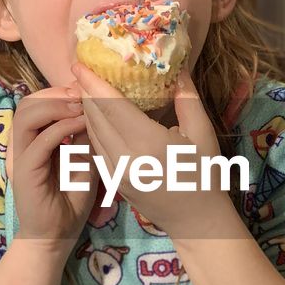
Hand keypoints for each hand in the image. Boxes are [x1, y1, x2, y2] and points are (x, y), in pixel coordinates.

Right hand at [7, 86, 99, 248]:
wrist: (57, 236)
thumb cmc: (71, 201)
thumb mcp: (84, 161)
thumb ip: (84, 137)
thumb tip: (92, 109)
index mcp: (32, 141)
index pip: (35, 105)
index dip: (57, 92)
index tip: (83, 92)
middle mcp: (22, 146)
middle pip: (26, 104)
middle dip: (54, 93)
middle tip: (81, 95)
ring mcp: (20, 158)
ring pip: (25, 116)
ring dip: (55, 106)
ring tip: (80, 107)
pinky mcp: (24, 172)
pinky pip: (38, 141)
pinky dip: (60, 128)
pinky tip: (80, 125)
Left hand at [72, 63, 233, 237]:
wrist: (195, 221)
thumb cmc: (205, 175)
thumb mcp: (202, 133)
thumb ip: (187, 98)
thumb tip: (176, 68)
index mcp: (149, 143)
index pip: (111, 106)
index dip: (93, 83)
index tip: (80, 63)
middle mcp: (126, 158)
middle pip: (95, 117)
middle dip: (84, 91)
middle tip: (80, 69)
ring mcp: (115, 172)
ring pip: (92, 133)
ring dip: (86, 109)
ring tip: (84, 88)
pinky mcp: (112, 182)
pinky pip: (96, 148)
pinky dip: (92, 129)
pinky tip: (94, 116)